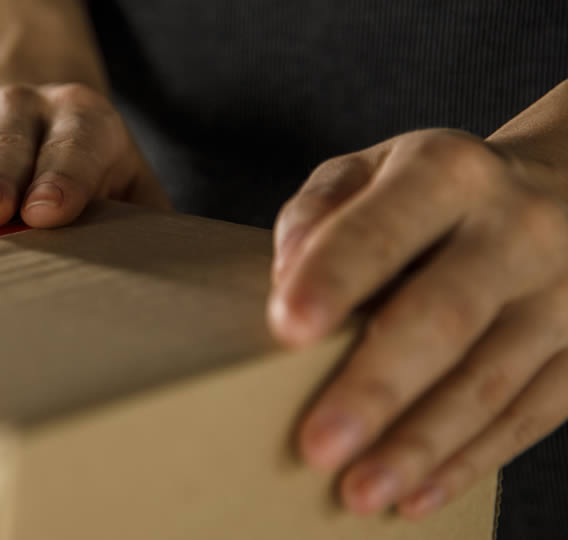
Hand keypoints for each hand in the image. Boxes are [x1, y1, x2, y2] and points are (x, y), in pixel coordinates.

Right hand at [0, 84, 168, 229]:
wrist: (28, 115)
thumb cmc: (77, 174)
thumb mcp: (124, 190)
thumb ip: (143, 225)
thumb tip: (161, 279)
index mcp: (82, 119)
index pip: (75, 144)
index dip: (62, 178)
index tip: (46, 214)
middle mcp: (23, 102)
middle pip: (7, 137)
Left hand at [271, 129, 567, 517]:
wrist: (565, 189)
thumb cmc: (432, 194)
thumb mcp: (371, 171)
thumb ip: (320, 209)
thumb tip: (287, 275)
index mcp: (449, 173)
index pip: (384, 227)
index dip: (335, 275)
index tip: (287, 328)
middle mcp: (518, 230)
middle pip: (445, 314)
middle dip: (378, 384)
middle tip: (318, 443)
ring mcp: (564, 294)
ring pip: (492, 380)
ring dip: (422, 443)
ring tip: (360, 491)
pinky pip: (531, 416)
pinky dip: (470, 461)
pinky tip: (417, 495)